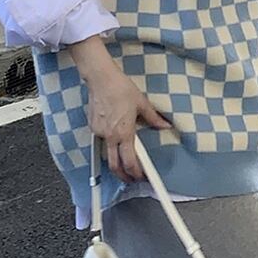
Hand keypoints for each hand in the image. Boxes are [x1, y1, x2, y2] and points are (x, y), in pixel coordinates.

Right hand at [70, 36, 171, 182]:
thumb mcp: (142, 103)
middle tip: (131, 178)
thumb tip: (164, 125)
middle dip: (123, 176)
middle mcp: (110, 136)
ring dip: (115, 161)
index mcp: (124, 132)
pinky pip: (101, 140)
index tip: (141, 176)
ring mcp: (99, 132)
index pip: (129, 161)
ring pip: (107, 154)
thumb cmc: (121, 88)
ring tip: (124, 159)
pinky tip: (114, 138)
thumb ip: (153, 118)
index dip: (136, 173)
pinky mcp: (92, 127)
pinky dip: (109, 143)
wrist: (101, 79)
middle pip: (114, 166)